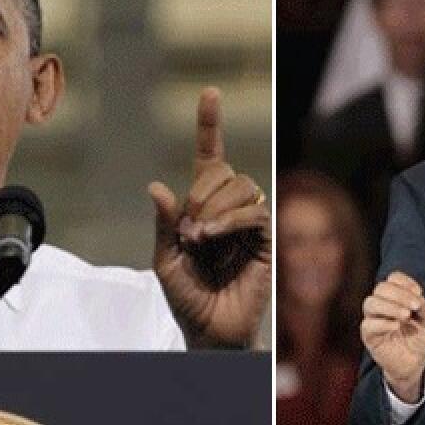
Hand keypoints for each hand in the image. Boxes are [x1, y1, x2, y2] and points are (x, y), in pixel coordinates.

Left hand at [149, 87, 270, 348]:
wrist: (210, 332)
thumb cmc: (187, 300)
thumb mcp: (164, 261)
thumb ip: (164, 225)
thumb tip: (158, 186)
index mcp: (203, 208)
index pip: (211, 157)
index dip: (210, 124)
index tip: (210, 92)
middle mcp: (229, 210)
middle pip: (225, 171)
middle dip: (201, 193)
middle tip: (188, 230)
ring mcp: (250, 224)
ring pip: (241, 187)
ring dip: (215, 207)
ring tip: (199, 238)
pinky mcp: (267, 240)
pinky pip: (255, 211)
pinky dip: (231, 219)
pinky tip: (213, 236)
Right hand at [360, 271, 424, 401]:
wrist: (413, 363)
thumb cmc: (417, 338)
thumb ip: (424, 308)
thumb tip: (418, 299)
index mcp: (395, 298)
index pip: (393, 279)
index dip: (405, 282)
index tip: (419, 293)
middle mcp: (381, 305)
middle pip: (380, 288)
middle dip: (399, 294)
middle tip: (414, 306)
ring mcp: (372, 320)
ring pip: (370, 303)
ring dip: (390, 306)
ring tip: (406, 315)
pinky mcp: (369, 336)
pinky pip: (369, 325)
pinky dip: (383, 323)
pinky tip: (397, 326)